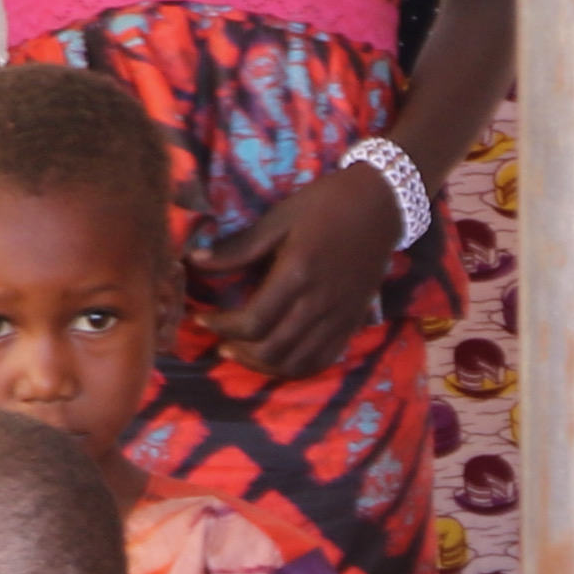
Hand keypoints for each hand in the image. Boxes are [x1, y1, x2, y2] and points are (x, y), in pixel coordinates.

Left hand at [191, 159, 409, 384]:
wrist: (380, 205)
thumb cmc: (325, 205)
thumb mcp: (278, 218)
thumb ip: (238, 247)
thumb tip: (193, 261)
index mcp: (298, 274)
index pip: (253, 321)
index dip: (221, 326)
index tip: (202, 319)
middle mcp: (320, 303)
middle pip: (272, 349)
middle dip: (238, 349)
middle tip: (219, 339)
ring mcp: (339, 318)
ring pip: (297, 363)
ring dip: (263, 365)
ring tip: (243, 353)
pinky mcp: (351, 323)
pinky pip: (323, 361)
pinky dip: (295, 368)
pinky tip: (277, 358)